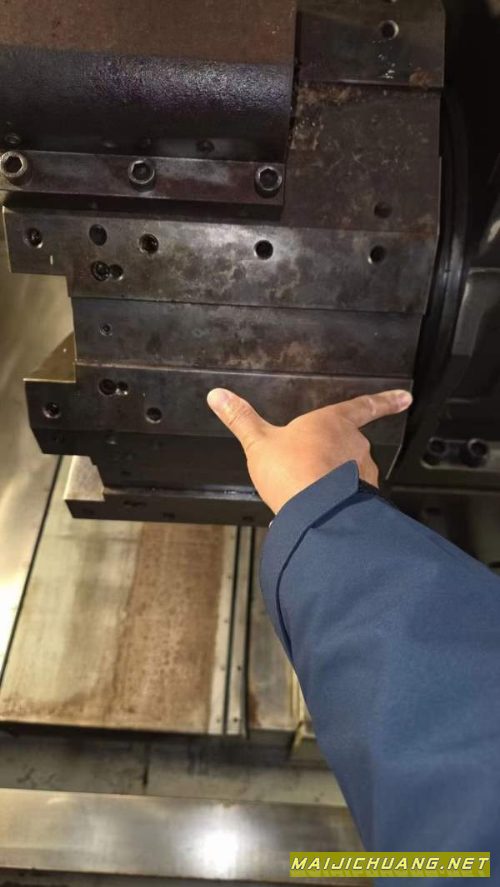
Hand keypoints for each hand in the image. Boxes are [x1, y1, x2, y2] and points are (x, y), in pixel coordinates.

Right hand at [207, 388, 411, 513]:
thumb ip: (241, 419)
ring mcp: (362, 472)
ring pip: (353, 472)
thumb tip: (217, 395)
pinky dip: (339, 501)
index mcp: (332, 422)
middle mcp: (354, 445)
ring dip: (339, 480)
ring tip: (313, 492)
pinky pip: (351, 496)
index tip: (406, 397)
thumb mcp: (258, 442)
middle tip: (316, 466)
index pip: (362, 406)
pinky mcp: (362, 499)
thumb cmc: (289, 470)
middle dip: (338, 454)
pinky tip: (321, 510)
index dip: (385, 401)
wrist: (314, 512)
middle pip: (352, 444)